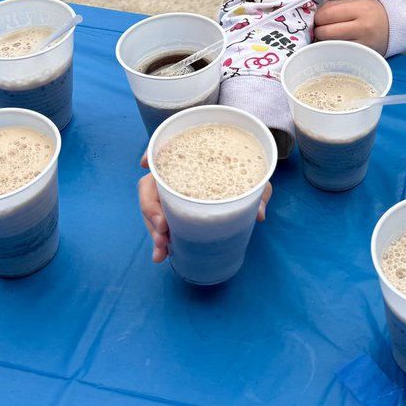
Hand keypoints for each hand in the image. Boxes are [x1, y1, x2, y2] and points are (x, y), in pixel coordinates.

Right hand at [138, 157, 272, 264]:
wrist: (249, 183)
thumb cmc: (249, 173)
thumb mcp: (257, 181)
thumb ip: (260, 193)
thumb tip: (259, 214)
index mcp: (192, 158)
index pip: (164, 150)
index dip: (151, 155)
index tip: (145, 164)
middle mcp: (176, 175)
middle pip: (151, 187)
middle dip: (151, 209)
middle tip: (162, 230)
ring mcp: (172, 195)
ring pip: (151, 209)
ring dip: (152, 230)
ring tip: (161, 250)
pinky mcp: (175, 213)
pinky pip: (160, 225)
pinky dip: (158, 241)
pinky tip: (161, 255)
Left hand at [312, 0, 388, 53]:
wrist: (394, 26)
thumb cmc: (370, 13)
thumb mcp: (356, 3)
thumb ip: (334, 7)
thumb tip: (314, 17)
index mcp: (360, 9)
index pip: (327, 15)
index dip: (317, 18)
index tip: (318, 19)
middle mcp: (362, 27)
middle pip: (326, 32)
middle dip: (318, 31)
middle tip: (320, 29)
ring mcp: (363, 44)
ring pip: (330, 45)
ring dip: (323, 42)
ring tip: (327, 38)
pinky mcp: (362, 56)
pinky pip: (339, 54)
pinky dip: (333, 50)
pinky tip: (335, 46)